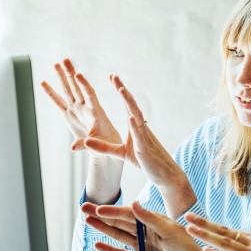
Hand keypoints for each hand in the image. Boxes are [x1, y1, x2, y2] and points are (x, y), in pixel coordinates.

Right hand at [41, 59, 123, 203]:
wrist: (105, 148)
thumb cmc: (107, 145)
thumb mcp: (100, 146)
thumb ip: (86, 145)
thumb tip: (73, 148)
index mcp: (97, 112)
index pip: (90, 96)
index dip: (85, 86)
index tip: (78, 75)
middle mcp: (86, 108)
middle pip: (77, 88)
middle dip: (71, 74)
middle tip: (65, 60)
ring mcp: (77, 110)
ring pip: (68, 91)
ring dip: (62, 78)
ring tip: (56, 64)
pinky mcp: (70, 115)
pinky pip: (59, 102)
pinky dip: (51, 93)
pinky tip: (44, 83)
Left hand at [83, 77, 195, 217]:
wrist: (165, 174)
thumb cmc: (145, 162)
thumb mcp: (121, 153)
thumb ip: (104, 147)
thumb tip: (86, 141)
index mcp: (136, 127)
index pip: (127, 105)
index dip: (120, 91)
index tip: (113, 78)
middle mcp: (141, 128)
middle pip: (131, 105)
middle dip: (123, 90)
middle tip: (114, 76)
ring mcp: (144, 137)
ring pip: (137, 116)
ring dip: (129, 103)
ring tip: (121, 90)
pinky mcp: (145, 149)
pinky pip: (140, 136)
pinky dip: (135, 126)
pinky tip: (131, 117)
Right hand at [83, 202, 237, 250]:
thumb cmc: (188, 249)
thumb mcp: (170, 231)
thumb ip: (150, 219)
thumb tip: (134, 203)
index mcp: (155, 221)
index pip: (130, 214)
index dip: (114, 211)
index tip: (99, 207)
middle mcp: (147, 232)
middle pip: (120, 222)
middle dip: (102, 215)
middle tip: (84, 208)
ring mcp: (143, 246)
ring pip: (118, 236)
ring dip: (103, 229)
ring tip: (87, 221)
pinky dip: (110, 249)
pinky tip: (98, 244)